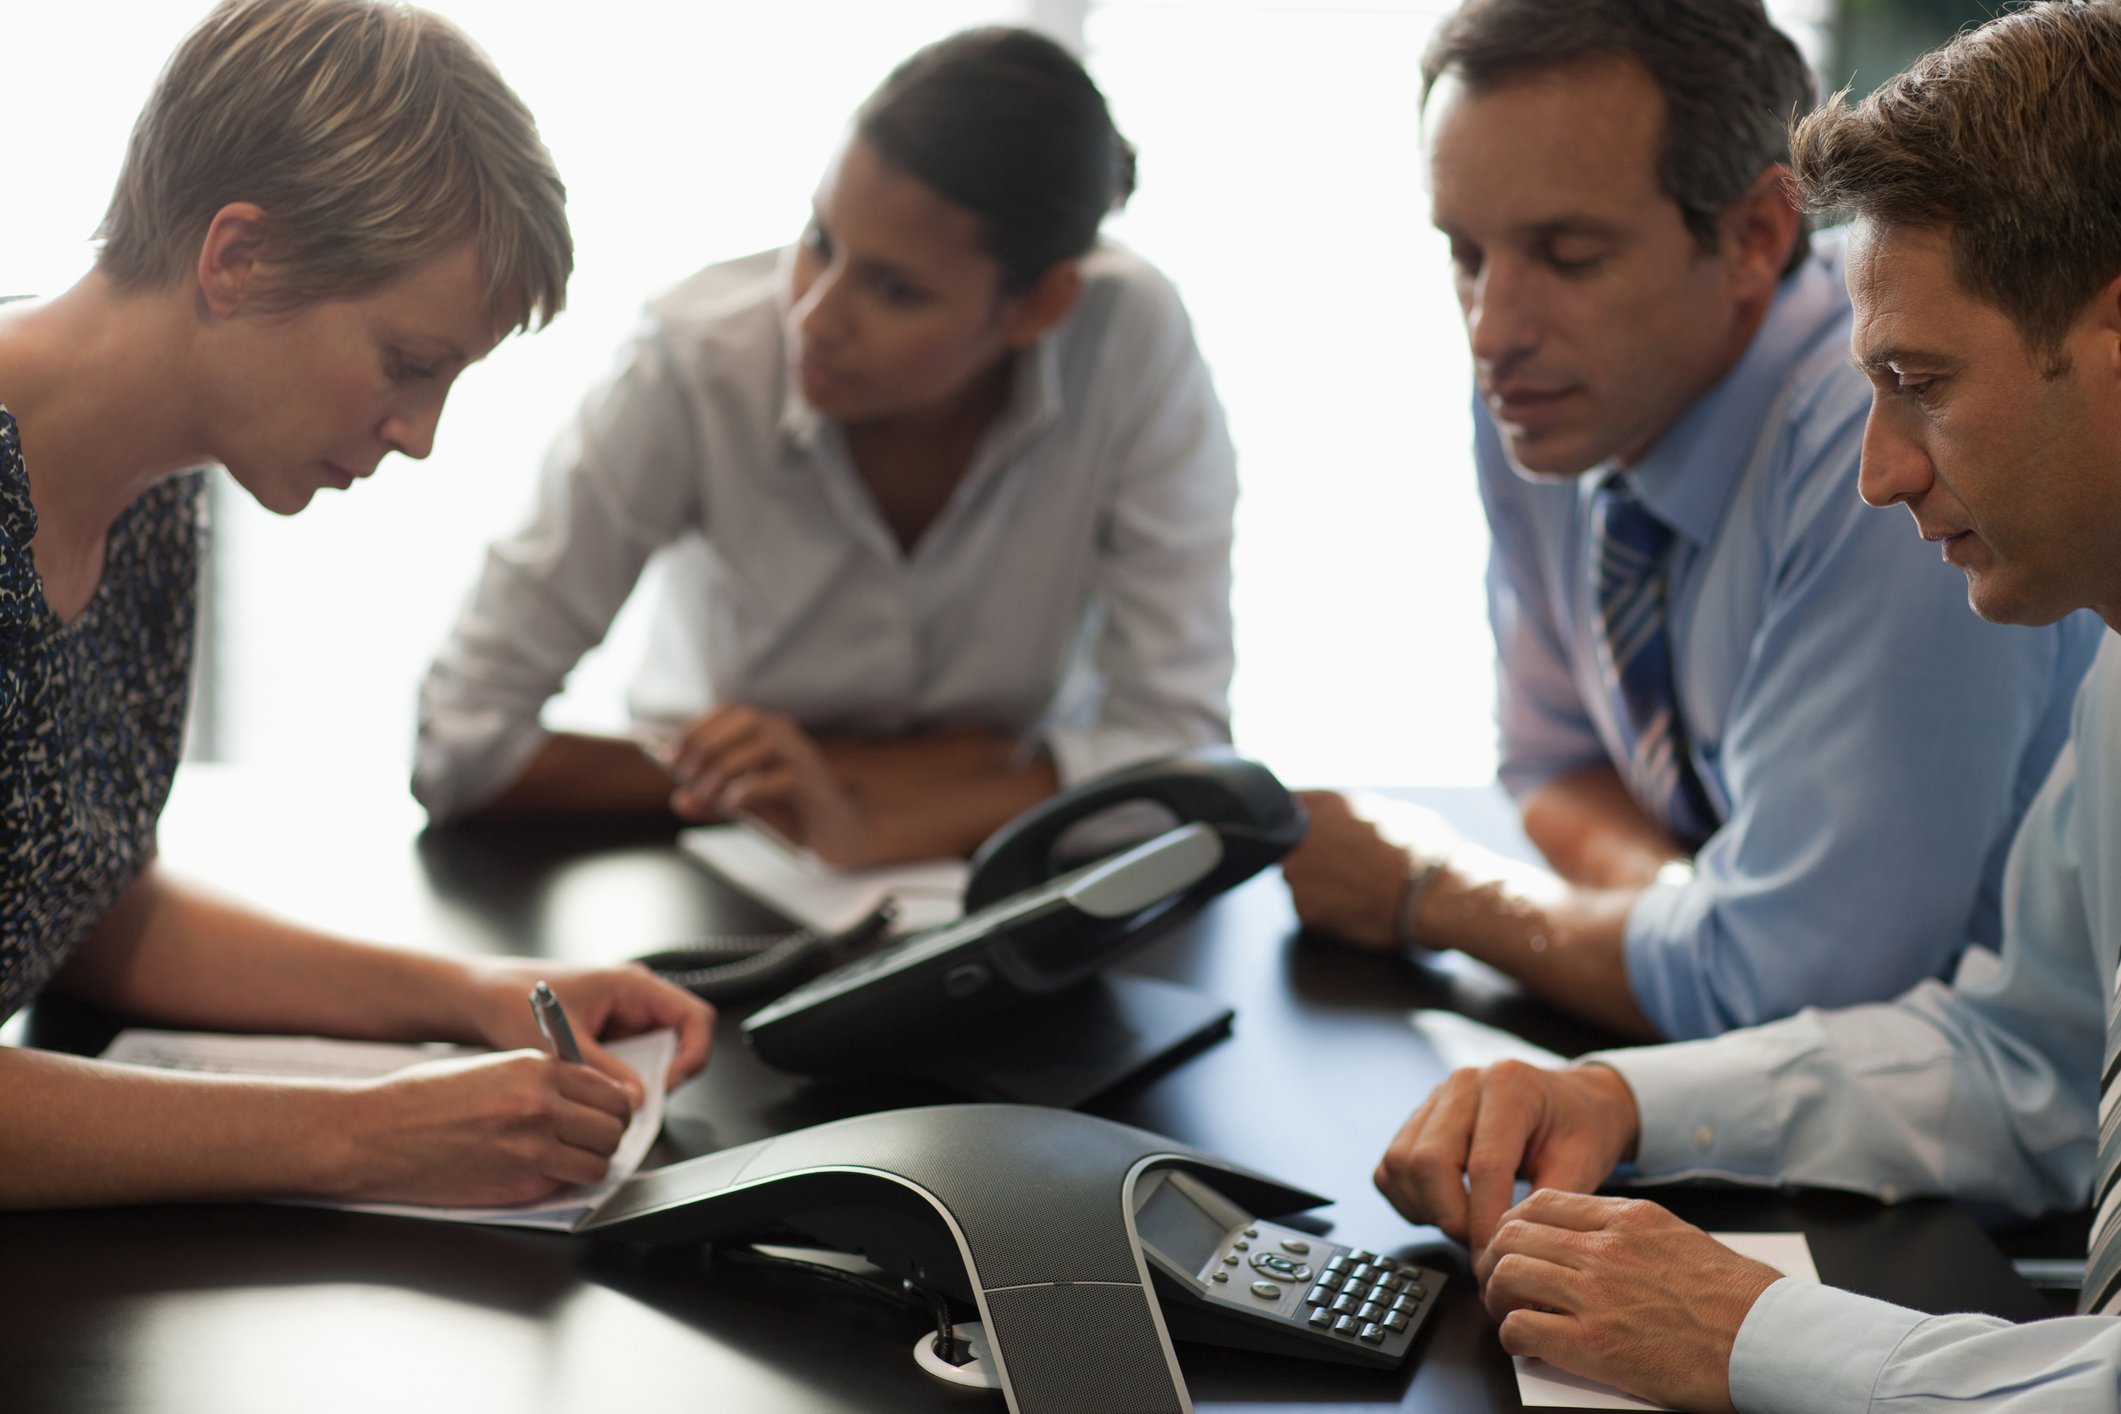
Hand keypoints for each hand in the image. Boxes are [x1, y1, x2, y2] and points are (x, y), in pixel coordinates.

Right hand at [341, 1048, 633, 1206]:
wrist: (376, 1134)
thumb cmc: (423, 1099)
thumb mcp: (493, 1067)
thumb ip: (543, 1079)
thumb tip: (583, 1096)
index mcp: (537, 1069)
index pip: (610, 1090)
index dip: (611, 1105)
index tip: (603, 1112)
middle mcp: (542, 1106)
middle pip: (614, 1126)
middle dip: (607, 1134)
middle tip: (589, 1139)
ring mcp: (532, 1148)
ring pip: (600, 1162)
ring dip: (589, 1162)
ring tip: (567, 1158)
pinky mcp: (518, 1185)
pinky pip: (566, 1185)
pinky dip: (562, 1183)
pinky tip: (539, 1172)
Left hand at [463, 959, 714, 1104]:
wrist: (479, 999)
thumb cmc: (512, 1000)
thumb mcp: (562, 1042)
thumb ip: (604, 1071)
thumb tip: (638, 1100)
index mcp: (633, 985)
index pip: (695, 1017)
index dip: (693, 1053)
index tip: (668, 1083)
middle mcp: (636, 1000)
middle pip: (682, 1039)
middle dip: (668, 1074)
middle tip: (641, 1102)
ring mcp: (624, 1019)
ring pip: (659, 1056)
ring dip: (645, 1081)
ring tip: (618, 1102)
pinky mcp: (610, 1038)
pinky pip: (635, 1064)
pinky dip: (626, 1083)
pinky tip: (603, 1097)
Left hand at [654, 706, 871, 865]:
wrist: (841, 836)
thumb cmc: (792, 814)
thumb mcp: (746, 806)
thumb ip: (714, 800)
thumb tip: (679, 800)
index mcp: (768, 730)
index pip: (728, 711)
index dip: (696, 729)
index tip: (670, 758)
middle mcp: (788, 735)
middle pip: (743, 721)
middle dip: (707, 747)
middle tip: (685, 779)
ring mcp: (804, 757)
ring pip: (760, 746)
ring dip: (723, 772)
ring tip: (707, 797)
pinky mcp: (815, 785)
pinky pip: (779, 779)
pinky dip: (748, 792)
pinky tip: (733, 807)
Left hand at [1282, 790, 1456, 950]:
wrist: (1434, 896)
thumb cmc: (1424, 850)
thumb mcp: (1390, 811)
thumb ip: (1352, 813)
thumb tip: (1346, 819)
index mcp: (1320, 804)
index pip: (1290, 807)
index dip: (1308, 822)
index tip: (1322, 832)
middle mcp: (1299, 837)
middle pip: (1290, 846)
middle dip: (1313, 854)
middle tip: (1350, 865)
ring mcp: (1297, 876)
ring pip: (1300, 880)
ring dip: (1319, 884)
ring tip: (1359, 888)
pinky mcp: (1304, 912)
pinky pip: (1310, 910)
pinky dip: (1328, 912)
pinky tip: (1358, 908)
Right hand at [1375, 1061, 1638, 1252]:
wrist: (1573, 1101)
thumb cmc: (1580, 1129)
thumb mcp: (1582, 1163)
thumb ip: (1547, 1205)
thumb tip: (1509, 1252)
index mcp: (1509, 1084)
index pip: (1484, 1164)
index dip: (1483, 1220)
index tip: (1493, 1257)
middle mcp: (1463, 1083)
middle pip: (1429, 1160)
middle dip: (1450, 1216)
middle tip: (1478, 1246)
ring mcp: (1434, 1098)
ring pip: (1401, 1163)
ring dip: (1427, 1208)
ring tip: (1464, 1227)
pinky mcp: (1416, 1118)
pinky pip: (1391, 1167)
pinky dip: (1409, 1199)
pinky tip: (1444, 1209)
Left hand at [1476, 1190, 1781, 1413]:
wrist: (1770, 1341)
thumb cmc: (1738, 1298)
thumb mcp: (1678, 1237)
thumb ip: (1628, 1233)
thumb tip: (1587, 1240)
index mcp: (1627, 1218)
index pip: (1540, 1202)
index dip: (1514, 1224)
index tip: (1512, 1244)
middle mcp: (1605, 1247)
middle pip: (1513, 1234)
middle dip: (1494, 1259)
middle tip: (1498, 1281)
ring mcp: (1596, 1294)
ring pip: (1507, 1274)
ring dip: (1497, 1296)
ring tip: (1508, 1312)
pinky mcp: (1594, 1343)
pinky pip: (1521, 1327)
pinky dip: (1512, 1337)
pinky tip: (1527, 1345)